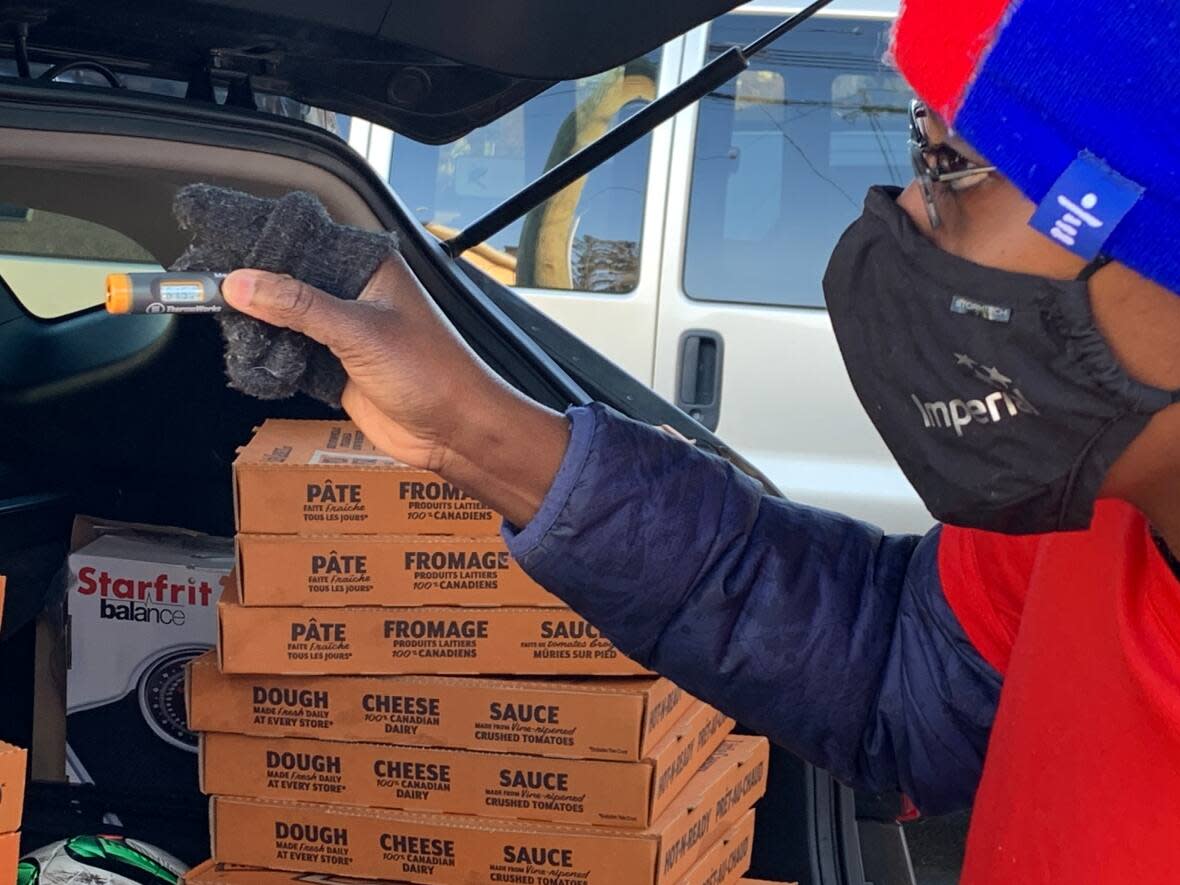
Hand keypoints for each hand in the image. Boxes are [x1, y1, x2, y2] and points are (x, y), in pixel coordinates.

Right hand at [222, 256, 569, 524]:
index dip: (259, 242)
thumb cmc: (431, 373)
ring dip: (257, 324)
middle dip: (251, 286)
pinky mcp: (336, 366)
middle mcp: (354, 294)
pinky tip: (248, 352)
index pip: (303, 241)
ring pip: (284, 318)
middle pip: (287, 280)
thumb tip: (243, 283)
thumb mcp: (360, 332)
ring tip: (221, 320)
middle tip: (204, 285)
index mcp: (368, 267)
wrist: (453, 431)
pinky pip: (290, 352)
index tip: (213, 238)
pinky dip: (269, 354)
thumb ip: (299, 306)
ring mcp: (344, 331)